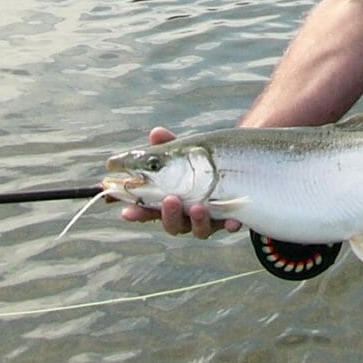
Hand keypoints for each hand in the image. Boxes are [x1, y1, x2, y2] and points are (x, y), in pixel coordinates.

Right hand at [113, 127, 241, 237]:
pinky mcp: (229, 220)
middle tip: (170, 199)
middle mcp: (186, 216)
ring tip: (198, 206)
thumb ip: (171, 145)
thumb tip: (156, 133)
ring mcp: (208, 220)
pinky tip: (233, 222)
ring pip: (199, 230)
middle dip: (169, 215)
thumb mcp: (185, 153)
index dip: (137, 212)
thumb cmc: (199, 165)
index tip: (126, 212)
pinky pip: (230, 226)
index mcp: (169, 201)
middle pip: (173, 224)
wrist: (236, 168)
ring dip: (197, 220)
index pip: (148, 210)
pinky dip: (230, 224)